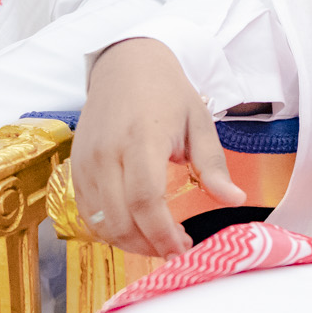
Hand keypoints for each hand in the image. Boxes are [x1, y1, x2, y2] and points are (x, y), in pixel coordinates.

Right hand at [73, 38, 244, 259]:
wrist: (125, 62)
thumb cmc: (166, 92)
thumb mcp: (199, 122)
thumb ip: (213, 165)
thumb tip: (235, 200)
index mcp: (142, 139)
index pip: (145, 200)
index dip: (163, 234)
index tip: (184, 250)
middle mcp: (107, 152)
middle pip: (120, 219)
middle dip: (148, 245)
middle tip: (174, 249)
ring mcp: (86, 160)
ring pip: (101, 222)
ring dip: (129, 242)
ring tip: (157, 239)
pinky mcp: (76, 165)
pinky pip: (87, 212)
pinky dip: (109, 228)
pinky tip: (134, 226)